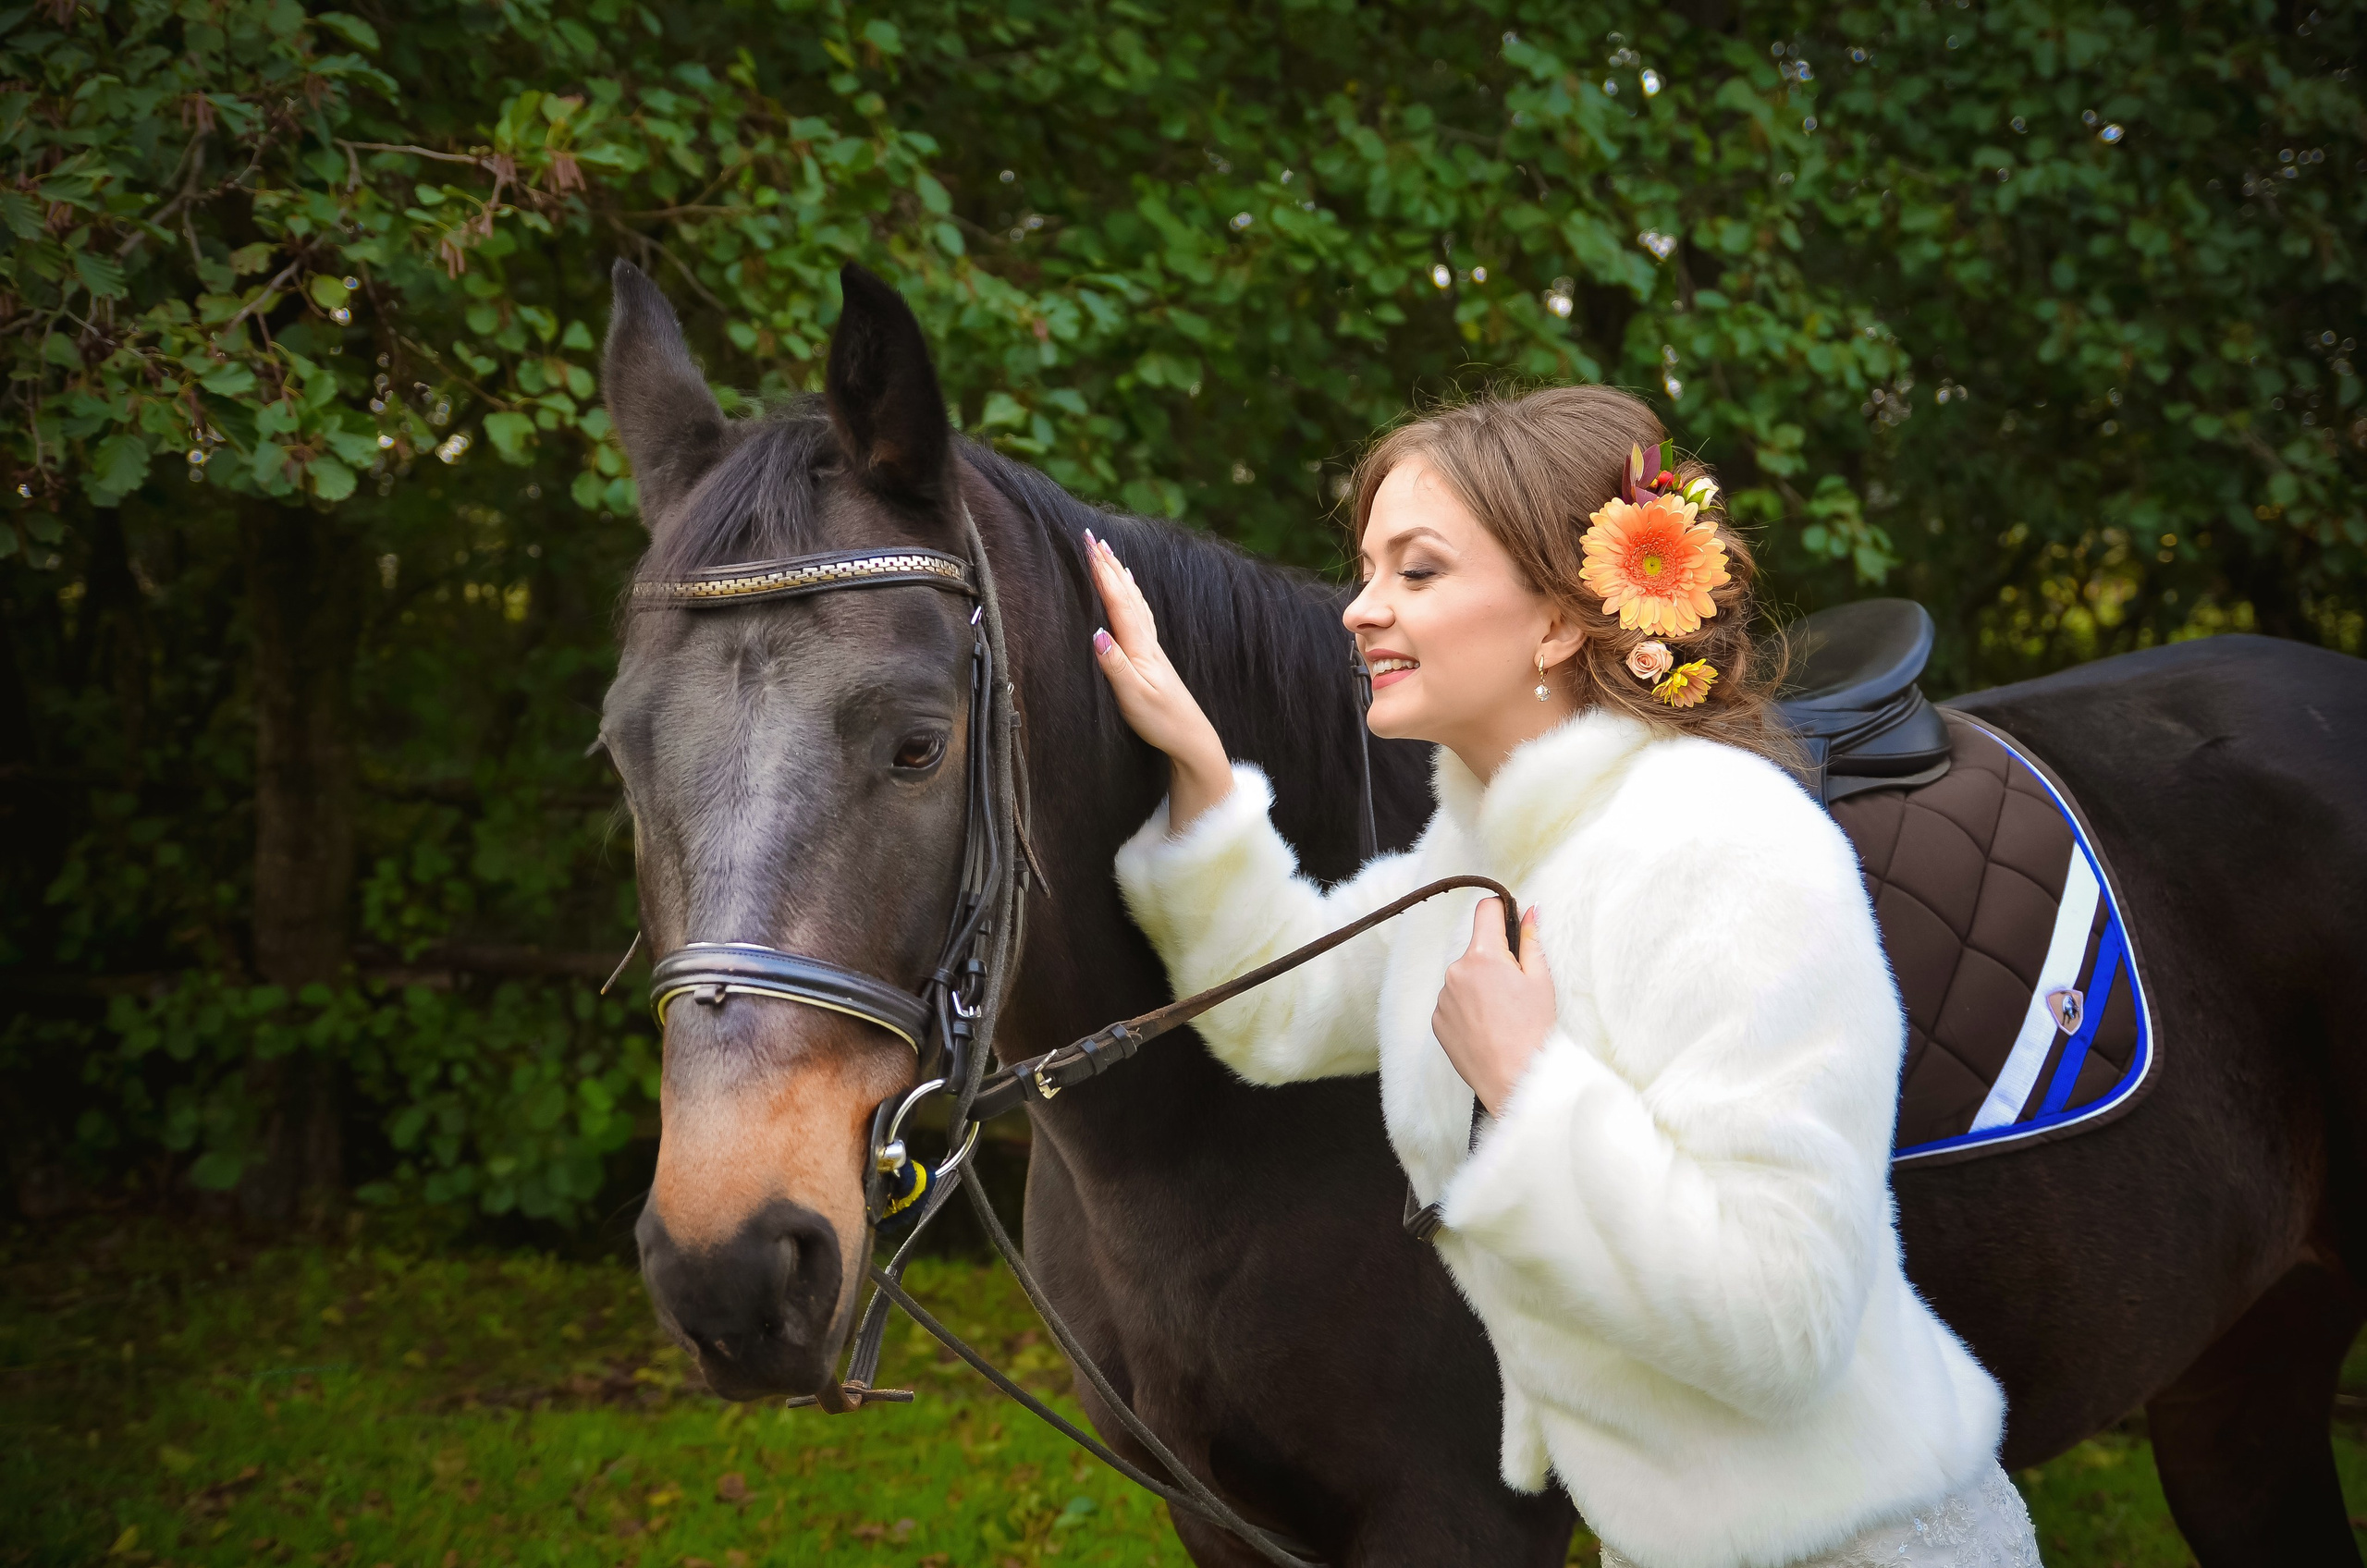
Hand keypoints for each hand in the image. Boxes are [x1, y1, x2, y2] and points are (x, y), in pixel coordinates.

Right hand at [1085, 530, 1233, 831]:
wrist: (1191, 737)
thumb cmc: (1160, 720)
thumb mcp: (1133, 697)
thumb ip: (1114, 665)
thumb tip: (1096, 633)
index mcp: (1139, 647)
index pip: (1117, 602)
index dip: (1102, 573)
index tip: (1087, 545)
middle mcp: (1147, 641)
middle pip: (1127, 594)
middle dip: (1109, 565)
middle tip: (1091, 537)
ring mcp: (1153, 648)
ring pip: (1135, 602)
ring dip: (1120, 576)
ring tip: (1111, 555)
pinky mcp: (1154, 657)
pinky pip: (1141, 615)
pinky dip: (1134, 597)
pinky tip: (1133, 593)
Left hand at [1432, 901, 1555, 1113]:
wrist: (1516, 1079)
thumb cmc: (1533, 1031)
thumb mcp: (1541, 980)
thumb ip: (1532, 939)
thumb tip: (1530, 910)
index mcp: (1482, 956)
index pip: (1486, 910)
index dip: (1501, 910)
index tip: (1509, 920)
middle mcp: (1455, 971)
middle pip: (1476, 950)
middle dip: (1494, 960)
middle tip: (1514, 989)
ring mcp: (1442, 997)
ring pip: (1463, 977)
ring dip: (1478, 986)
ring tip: (1501, 1015)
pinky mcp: (1437, 1021)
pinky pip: (1452, 1002)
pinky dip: (1467, 1008)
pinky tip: (1486, 1028)